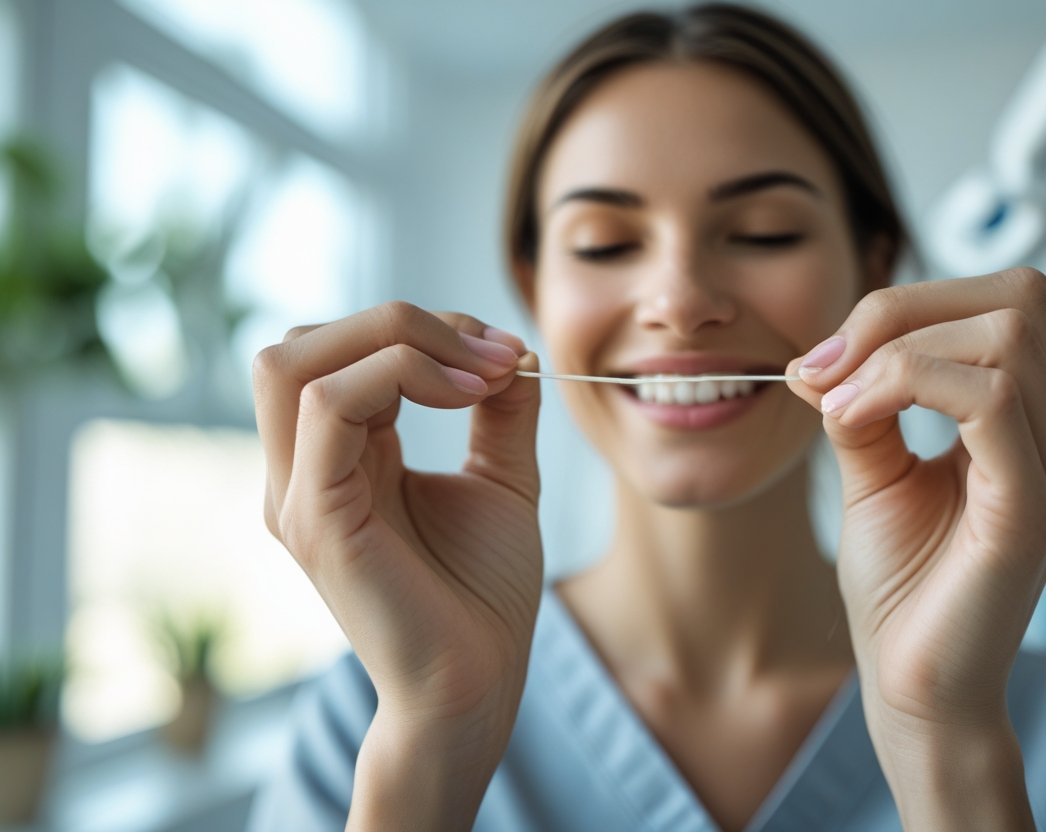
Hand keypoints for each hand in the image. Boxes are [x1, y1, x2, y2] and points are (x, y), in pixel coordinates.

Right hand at [253, 302, 542, 751]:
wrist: (478, 683)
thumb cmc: (483, 592)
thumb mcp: (501, 478)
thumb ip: (497, 410)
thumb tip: (511, 345)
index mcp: (337, 458)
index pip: (340, 351)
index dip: (421, 329)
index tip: (506, 351)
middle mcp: (301, 471)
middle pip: (301, 343)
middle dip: (401, 321)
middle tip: (490, 352)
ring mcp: (297, 495)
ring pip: (294, 361)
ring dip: (398, 341)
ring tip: (481, 374)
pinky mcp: (314, 519)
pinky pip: (327, 407)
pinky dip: (398, 376)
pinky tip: (466, 398)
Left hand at [785, 269, 1045, 802]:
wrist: (910, 683)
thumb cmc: (902, 588)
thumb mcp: (872, 469)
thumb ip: (862, 401)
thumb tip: (825, 350)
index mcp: (1034, 421)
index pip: (998, 305)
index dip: (905, 306)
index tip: (824, 358)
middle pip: (1012, 300)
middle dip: (901, 312)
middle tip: (827, 367)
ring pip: (1004, 336)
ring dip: (895, 351)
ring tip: (837, 402)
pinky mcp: (1033, 506)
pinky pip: (990, 398)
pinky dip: (906, 384)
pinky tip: (852, 419)